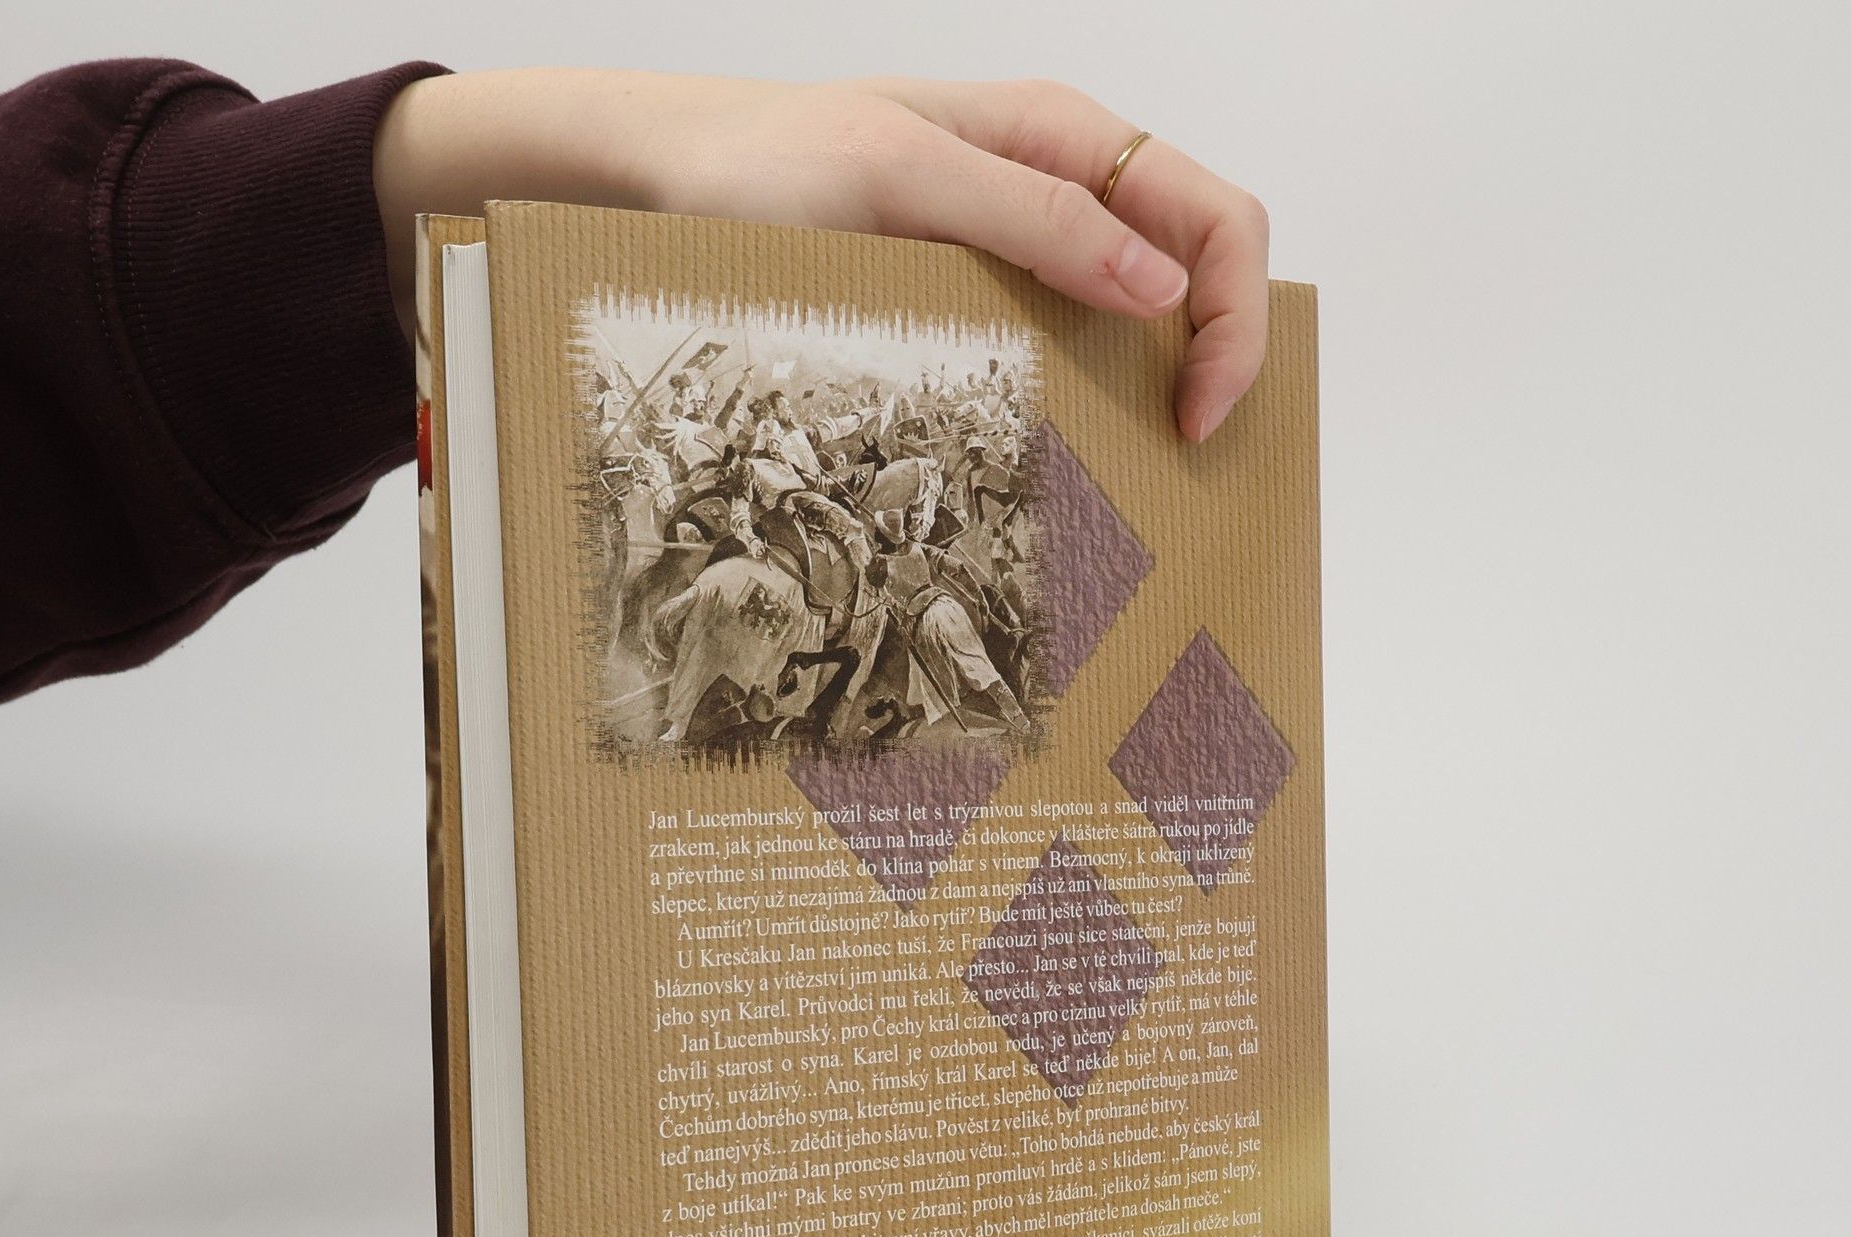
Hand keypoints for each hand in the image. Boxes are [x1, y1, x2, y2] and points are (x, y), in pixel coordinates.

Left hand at [374, 71, 1268, 439]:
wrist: (641, 181)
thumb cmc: (748, 166)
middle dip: (1216, 355)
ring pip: (1135, 306)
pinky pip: (1059, 334)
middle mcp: (1047, 181)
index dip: (1233, 319)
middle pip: (1193, 262)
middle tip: (1180, 453)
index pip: (1210, 214)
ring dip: (1155, 380)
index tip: (1193, 417)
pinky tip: (1063, 442)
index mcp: (1054, 134)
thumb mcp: (893, 182)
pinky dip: (1086, 389)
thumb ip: (1032, 218)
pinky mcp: (961, 290)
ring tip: (1136, 464)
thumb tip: (1164, 286)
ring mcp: (1006, 239)